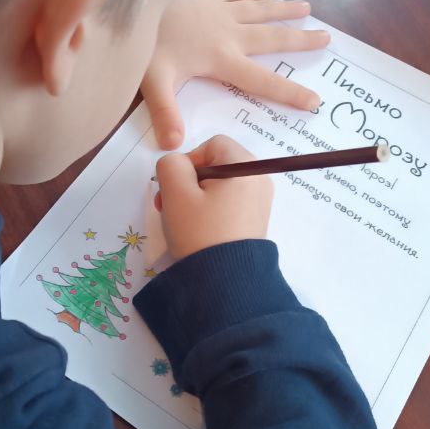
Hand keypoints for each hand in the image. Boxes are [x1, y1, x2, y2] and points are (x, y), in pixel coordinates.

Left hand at [141, 0, 328, 148]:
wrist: (135, 0)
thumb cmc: (144, 44)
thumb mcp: (153, 83)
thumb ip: (166, 114)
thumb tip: (175, 146)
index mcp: (221, 58)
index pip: (261, 80)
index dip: (289, 92)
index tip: (314, 101)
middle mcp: (228, 33)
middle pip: (271, 38)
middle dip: (299, 40)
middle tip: (326, 38)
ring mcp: (218, 11)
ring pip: (259, 10)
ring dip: (283, 9)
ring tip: (307, 7)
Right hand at [156, 136, 273, 261]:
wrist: (224, 284)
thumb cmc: (200, 232)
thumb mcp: (175, 192)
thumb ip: (170, 165)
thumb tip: (178, 166)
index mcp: (246, 167)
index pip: (212, 145)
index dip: (188, 161)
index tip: (176, 188)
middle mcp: (259, 181)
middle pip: (216, 166)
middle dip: (188, 182)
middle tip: (170, 206)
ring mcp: (259, 203)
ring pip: (218, 187)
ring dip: (194, 198)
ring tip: (181, 222)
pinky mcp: (253, 223)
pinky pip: (227, 205)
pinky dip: (208, 212)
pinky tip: (196, 231)